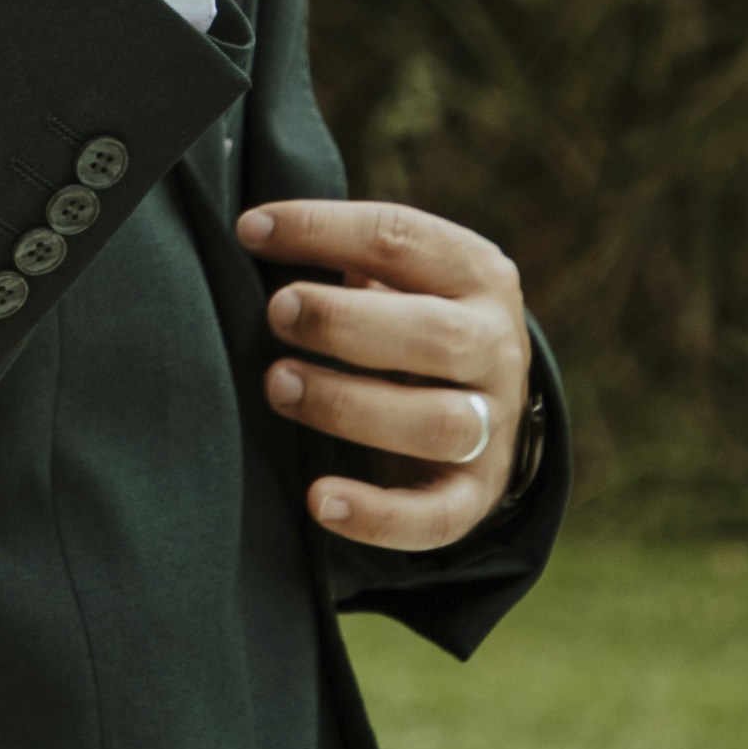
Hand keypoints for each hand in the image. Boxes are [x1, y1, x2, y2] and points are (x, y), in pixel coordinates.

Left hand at [234, 197, 534, 548]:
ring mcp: (493, 425)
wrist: (489, 407)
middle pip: (435, 335)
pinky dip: (376, 516)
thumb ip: (346, 257)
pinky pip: (434, 518)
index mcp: (477, 274)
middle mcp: (496, 347)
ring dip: (349, 405)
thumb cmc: (412, 322)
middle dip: (344, 323)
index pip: (403, 239)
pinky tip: (319, 500)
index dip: (322, 230)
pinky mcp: (473, 496)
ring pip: (438, 423)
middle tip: (277, 314)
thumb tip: (255, 231)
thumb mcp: (402, 277)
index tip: (251, 231)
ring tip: (279, 385)